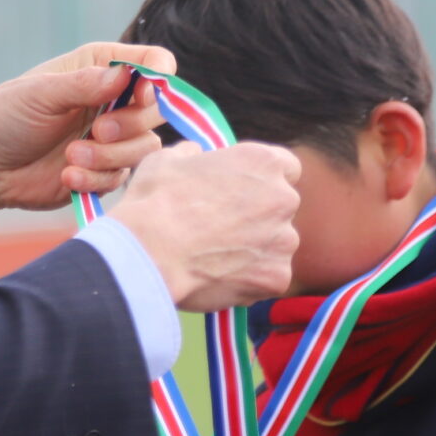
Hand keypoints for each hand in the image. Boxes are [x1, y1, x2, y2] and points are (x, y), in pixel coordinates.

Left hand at [0, 42, 176, 216]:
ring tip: (72, 156)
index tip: (140, 97)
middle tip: (98, 131)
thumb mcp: (40, 93)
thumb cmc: (6, 116)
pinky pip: (121, 178)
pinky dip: (96, 179)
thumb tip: (127, 75)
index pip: (153, 62)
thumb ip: (85, 84)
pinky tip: (67, 177)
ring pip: (144, 148)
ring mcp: (112, 139)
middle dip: (130, 125)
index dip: (157, 79)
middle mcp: (114, 101)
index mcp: (102, 67)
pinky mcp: (104, 171)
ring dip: (110, 156)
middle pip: (156, 110)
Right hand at [110, 141, 299, 311]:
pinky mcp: (277, 278)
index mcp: (264, 163)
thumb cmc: (154, 202)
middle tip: (222, 230)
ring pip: (275, 246)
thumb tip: (195, 154)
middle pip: (280, 209)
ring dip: (254, 251)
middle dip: (258, 218)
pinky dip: (249, 281)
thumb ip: (192, 154)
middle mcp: (284, 199)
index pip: (286, 168)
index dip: (263, 181)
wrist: (149, 253)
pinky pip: (268, 279)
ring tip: (214, 258)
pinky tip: (218, 278)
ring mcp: (284, 241)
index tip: (243, 193)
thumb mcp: (168, 159)